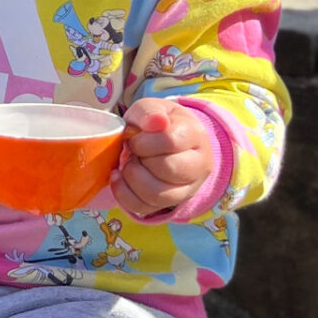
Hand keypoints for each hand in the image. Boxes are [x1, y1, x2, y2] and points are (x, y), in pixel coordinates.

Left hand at [112, 98, 212, 217]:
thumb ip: (150, 112)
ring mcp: (187, 189)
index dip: (144, 141)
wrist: (164, 139)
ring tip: (128, 164)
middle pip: (168, 170)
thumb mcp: (152, 108)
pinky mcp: (169, 204)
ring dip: (132, 179)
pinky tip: (119, 177)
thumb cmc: (156, 123)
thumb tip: (156, 122)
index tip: (135, 138)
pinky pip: (145, 208)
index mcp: (195, 135)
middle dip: (140, 160)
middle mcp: (199, 165)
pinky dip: (124, 194)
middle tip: (132, 151)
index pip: (170, 142)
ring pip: (158, 195)